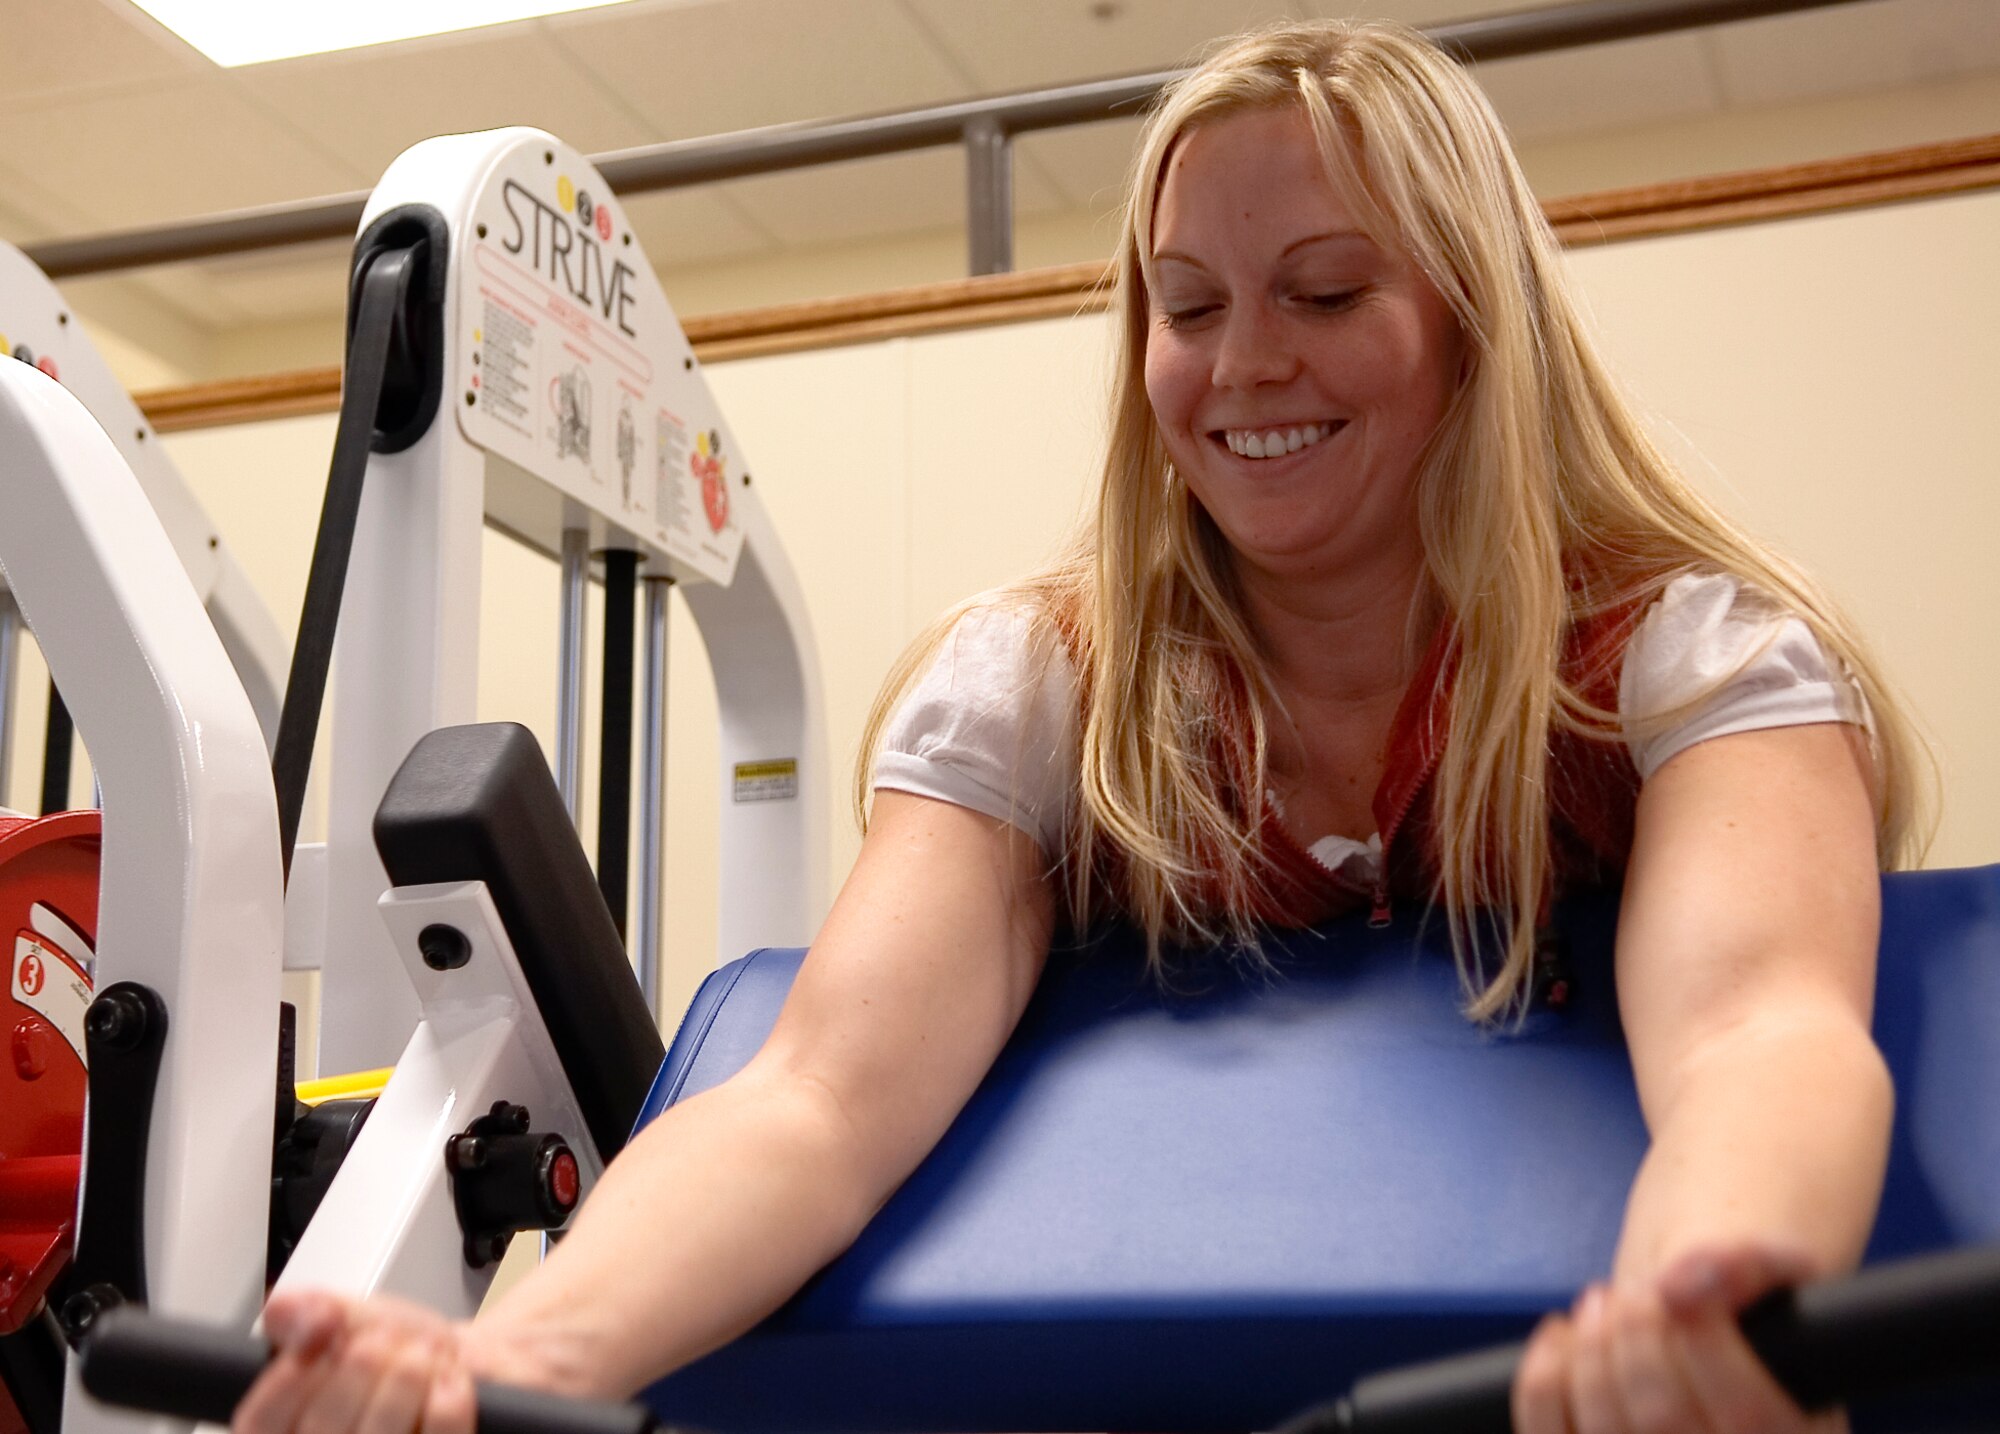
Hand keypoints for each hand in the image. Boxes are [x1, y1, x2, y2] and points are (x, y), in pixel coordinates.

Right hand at [233, 1290, 481, 1433]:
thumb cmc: (401, 1350)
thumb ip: (309, 1311)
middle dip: (355, 1371)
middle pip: (317, 1432)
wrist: (464, 1362)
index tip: (314, 1347)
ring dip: (402, 1382)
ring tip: (420, 1351)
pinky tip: (448, 1378)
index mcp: (294, 1426)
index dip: (282, 1383)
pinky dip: (446, 1403)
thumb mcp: (350, 1317)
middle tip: (380, 1340)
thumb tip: (287, 1308)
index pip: (259, 1423)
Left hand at [1512, 1244, 1849, 1432]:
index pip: (1746, 1410)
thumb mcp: (1778, 1284)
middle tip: (1635, 1291)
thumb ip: (1753, 1265)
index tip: (1675, 1285)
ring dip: (1593, 1347)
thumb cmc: (1744, 1322)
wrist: (1698, 1354)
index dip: (1702, 1336)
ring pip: (1605, 1427)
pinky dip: (1545, 1373)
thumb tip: (1682, 1279)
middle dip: (1638, 1333)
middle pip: (1663, 1416)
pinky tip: (1566, 1335)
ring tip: (1605, 1303)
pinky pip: (1548, 1430)